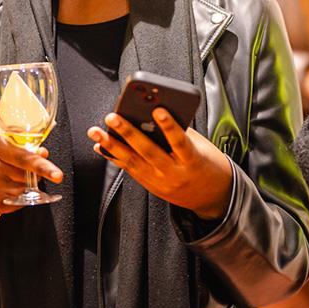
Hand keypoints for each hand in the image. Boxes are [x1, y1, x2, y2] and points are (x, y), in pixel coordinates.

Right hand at [0, 132, 63, 216]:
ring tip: (11, 178)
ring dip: (25, 185)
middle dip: (31, 173)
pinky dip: (19, 196)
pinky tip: (6, 188)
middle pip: (26, 175)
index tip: (57, 174)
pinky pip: (18, 202)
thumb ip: (18, 147)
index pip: (24, 158)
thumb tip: (43, 153)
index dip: (43, 166)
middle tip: (22, 169)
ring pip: (24, 190)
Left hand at [88, 110, 232, 220]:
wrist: (212, 197)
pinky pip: (130, 170)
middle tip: (113, 118)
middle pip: (149, 151)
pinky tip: (101, 146)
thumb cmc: (207, 164)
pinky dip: (114, 157)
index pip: (180, 142)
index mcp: (192, 161)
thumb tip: (155, 115)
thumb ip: (181, 132)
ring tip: (96, 132)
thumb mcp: (201, 147)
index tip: (158, 110)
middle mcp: (174, 173)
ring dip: (112, 145)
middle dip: (128, 133)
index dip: (169, 127)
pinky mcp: (151, 186)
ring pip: (133, 162)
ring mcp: (160, 182)